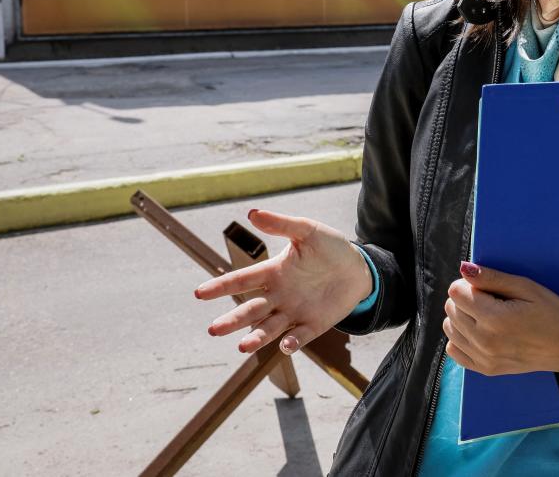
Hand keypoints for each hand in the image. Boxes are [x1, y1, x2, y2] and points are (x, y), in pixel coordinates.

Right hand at [194, 209, 371, 355]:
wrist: (359, 267)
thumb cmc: (330, 247)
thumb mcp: (307, 231)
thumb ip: (281, 225)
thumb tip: (252, 213)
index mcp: (273, 272)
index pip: (242, 280)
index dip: (221, 286)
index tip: (199, 293)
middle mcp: (278, 296)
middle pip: (250, 310)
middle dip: (232, 320)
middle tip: (213, 329)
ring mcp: (294, 312)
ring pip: (270, 328)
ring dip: (256, 337)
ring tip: (242, 346)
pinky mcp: (313, 325)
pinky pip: (300, 336)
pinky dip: (291, 342)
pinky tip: (285, 345)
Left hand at [443, 261, 558, 376]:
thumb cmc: (553, 312)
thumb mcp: (527, 287)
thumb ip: (493, 278)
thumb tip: (464, 269)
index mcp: (496, 318)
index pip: (456, 292)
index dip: (468, 282)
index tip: (486, 284)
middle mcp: (485, 341)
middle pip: (451, 309)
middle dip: (465, 297)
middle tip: (490, 297)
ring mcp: (484, 359)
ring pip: (450, 328)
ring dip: (461, 316)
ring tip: (486, 313)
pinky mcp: (486, 370)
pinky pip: (454, 350)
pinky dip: (461, 337)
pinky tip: (480, 330)